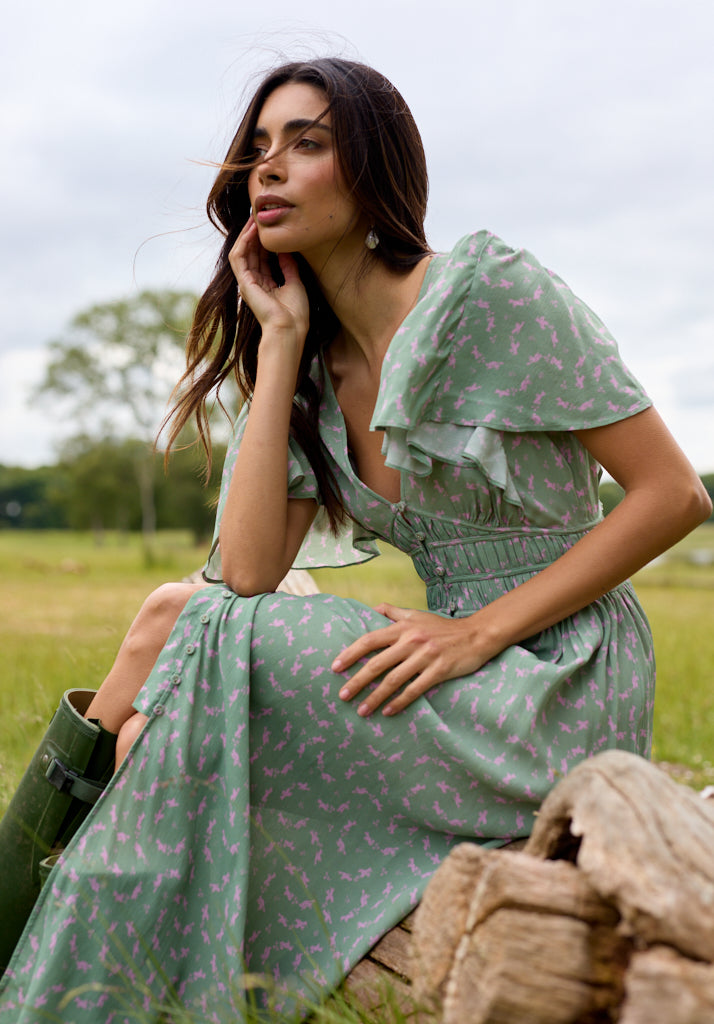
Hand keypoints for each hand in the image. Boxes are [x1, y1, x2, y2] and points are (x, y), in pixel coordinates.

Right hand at [229, 217, 308, 341]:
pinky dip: (244, 243)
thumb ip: (288, 265)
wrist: (290, 328)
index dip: (265, 240)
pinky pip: (239, 257)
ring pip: (242, 252)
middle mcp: (255, 282)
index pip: (262, 257)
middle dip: (254, 233)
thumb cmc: (295, 312)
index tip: (270, 225)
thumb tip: (285, 249)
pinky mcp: (244, 283)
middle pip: (251, 252)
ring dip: (247, 234)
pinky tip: (252, 230)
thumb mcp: (295, 282)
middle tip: (260, 214)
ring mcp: (248, 283)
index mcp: (266, 284)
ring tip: (254, 217)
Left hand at [332, 604, 497, 716]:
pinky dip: (400, 702)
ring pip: (393, 680)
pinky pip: (414, 690)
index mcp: (402, 628)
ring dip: (375, 697)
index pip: (369, 640)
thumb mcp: (417, 614)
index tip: (335, 667)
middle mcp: (411, 641)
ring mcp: (425, 657)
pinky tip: (388, 712)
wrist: (476, 635)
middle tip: (342, 695)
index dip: (350, 654)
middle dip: (357, 681)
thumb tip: (372, 609)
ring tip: (361, 710)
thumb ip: (393, 612)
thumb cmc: (442, 627)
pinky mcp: (439, 671)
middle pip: (377, 663)